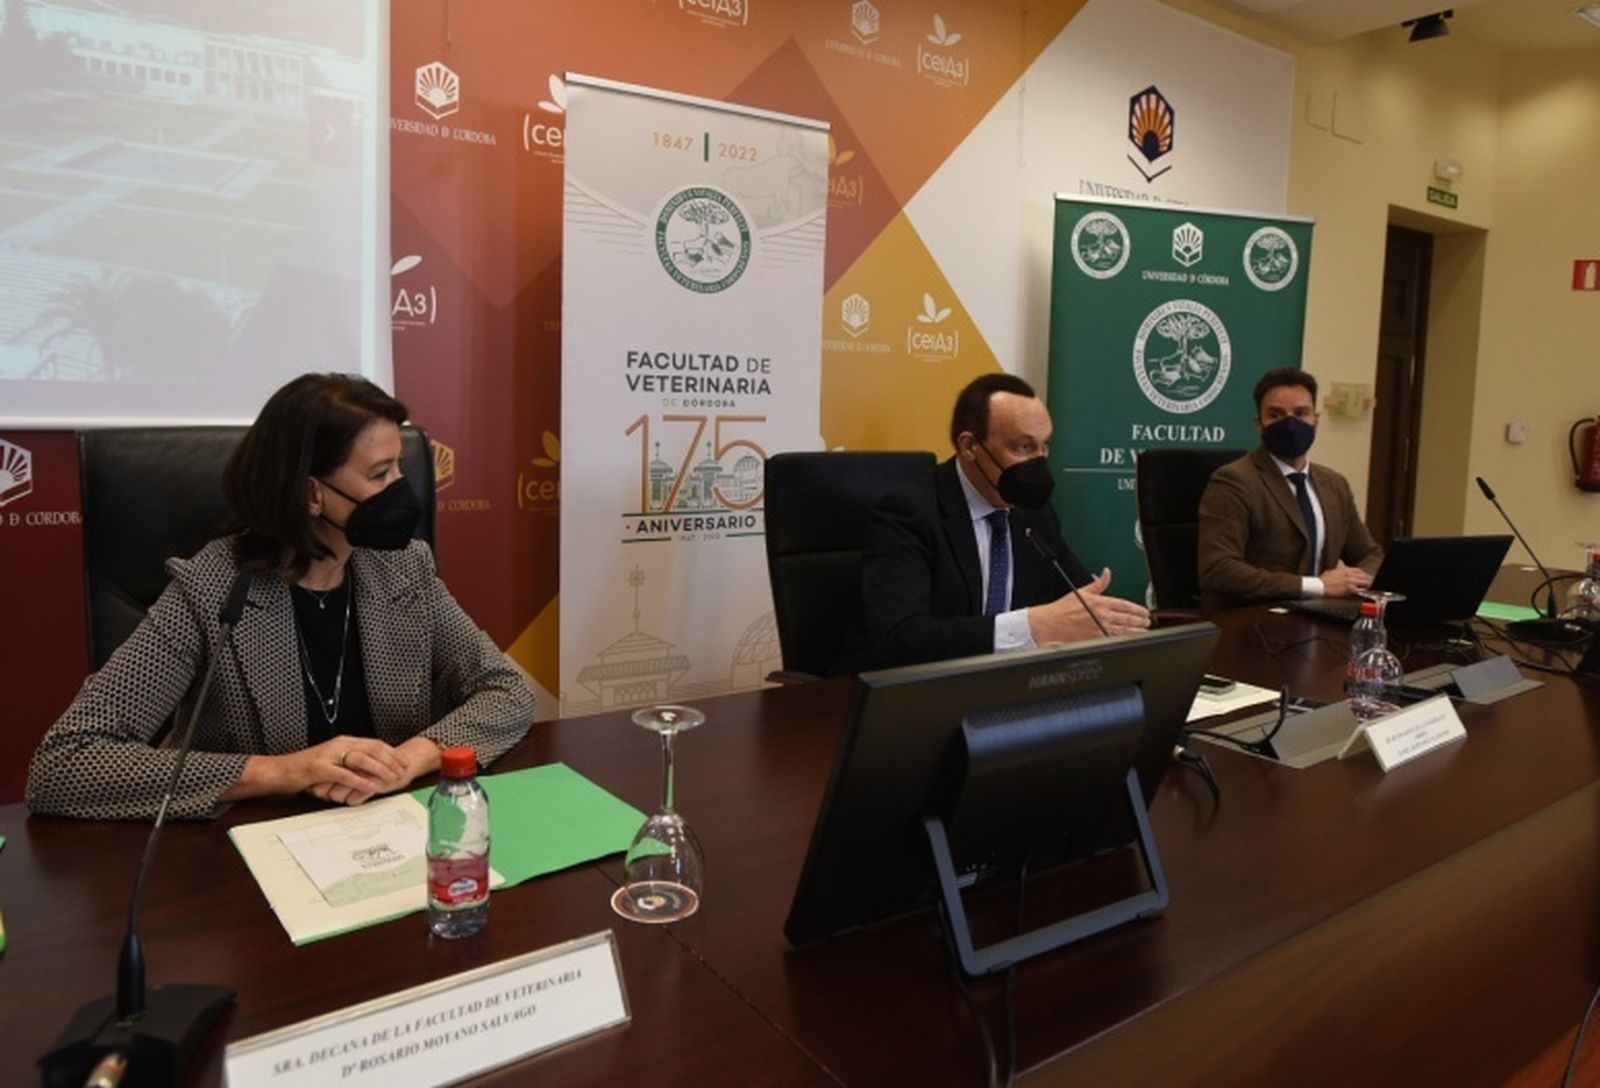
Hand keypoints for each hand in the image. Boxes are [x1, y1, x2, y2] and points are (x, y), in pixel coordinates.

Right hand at [225, 736, 439, 804]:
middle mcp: (339, 745)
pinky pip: (344, 774)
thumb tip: (369, 769)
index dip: (391, 753)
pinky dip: (359, 781)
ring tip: (393, 778)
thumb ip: (349, 762)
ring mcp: (329, 755)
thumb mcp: (332, 761)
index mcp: (344, 742)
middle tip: (404, 771)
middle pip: (372, 748)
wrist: (278, 771)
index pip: (374, 744)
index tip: (404, 762)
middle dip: (391, 760)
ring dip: (380, 769)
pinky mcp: (319, 768)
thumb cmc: (306, 769)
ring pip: (362, 759)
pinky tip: (370, 787)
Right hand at [1027, 568, 1152, 643]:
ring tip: (1143, 631)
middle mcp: (1101, 616)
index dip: (1137, 609)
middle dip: (1140, 621)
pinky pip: (1113, 640)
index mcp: (1099, 603)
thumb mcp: (1081, 591)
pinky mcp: (1094, 639)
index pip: (1124, 605)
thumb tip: (1107, 572)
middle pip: (1127, 619)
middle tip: (1147, 621)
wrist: (1048, 624)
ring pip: (1123, 630)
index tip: (1144, 612)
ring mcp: (1099, 629)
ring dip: (1135, 631)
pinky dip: (1123, 640)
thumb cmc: (1062, 609)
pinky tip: (1129, 640)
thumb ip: (1098, 583)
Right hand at [1320, 561, 1373, 597]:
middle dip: (1368, 579)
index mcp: (1345, 569)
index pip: (1359, 570)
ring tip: (1369, 587)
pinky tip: (1364, 592)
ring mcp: (1351, 582)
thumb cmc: (1323, 580)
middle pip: (1364, 575)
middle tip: (1369, 582)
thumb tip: (1340, 564)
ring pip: (1365, 582)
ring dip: (1368, 584)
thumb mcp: (1331, 570)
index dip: (1363, 574)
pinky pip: (1361, 590)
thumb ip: (1338, 568)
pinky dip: (1364, 591)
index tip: (1364, 576)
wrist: (1320, 586)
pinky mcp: (1350, 589)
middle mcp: (1350, 575)